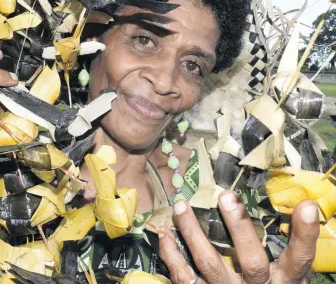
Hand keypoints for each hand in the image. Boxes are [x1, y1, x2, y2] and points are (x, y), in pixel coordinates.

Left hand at [159, 191, 318, 283]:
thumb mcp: (279, 274)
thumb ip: (280, 248)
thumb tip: (291, 205)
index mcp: (282, 282)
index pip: (299, 260)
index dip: (304, 235)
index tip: (306, 206)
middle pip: (251, 262)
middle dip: (239, 228)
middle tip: (227, 197)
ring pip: (210, 264)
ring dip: (193, 233)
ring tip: (181, 205)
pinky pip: (183, 278)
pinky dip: (171, 255)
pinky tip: (165, 235)